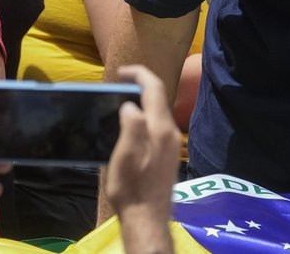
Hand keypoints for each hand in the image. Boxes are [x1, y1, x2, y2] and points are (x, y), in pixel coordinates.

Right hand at [104, 66, 179, 232]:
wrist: (147, 217)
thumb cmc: (131, 189)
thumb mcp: (124, 157)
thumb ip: (130, 127)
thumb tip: (130, 105)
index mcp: (160, 129)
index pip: (154, 89)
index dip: (139, 74)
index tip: (121, 72)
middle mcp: (170, 132)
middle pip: (159, 98)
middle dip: (141, 85)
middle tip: (119, 84)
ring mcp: (171, 143)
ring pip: (158, 112)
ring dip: (142, 101)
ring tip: (120, 101)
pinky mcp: (167, 154)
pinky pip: (158, 124)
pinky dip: (145, 116)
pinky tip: (130, 124)